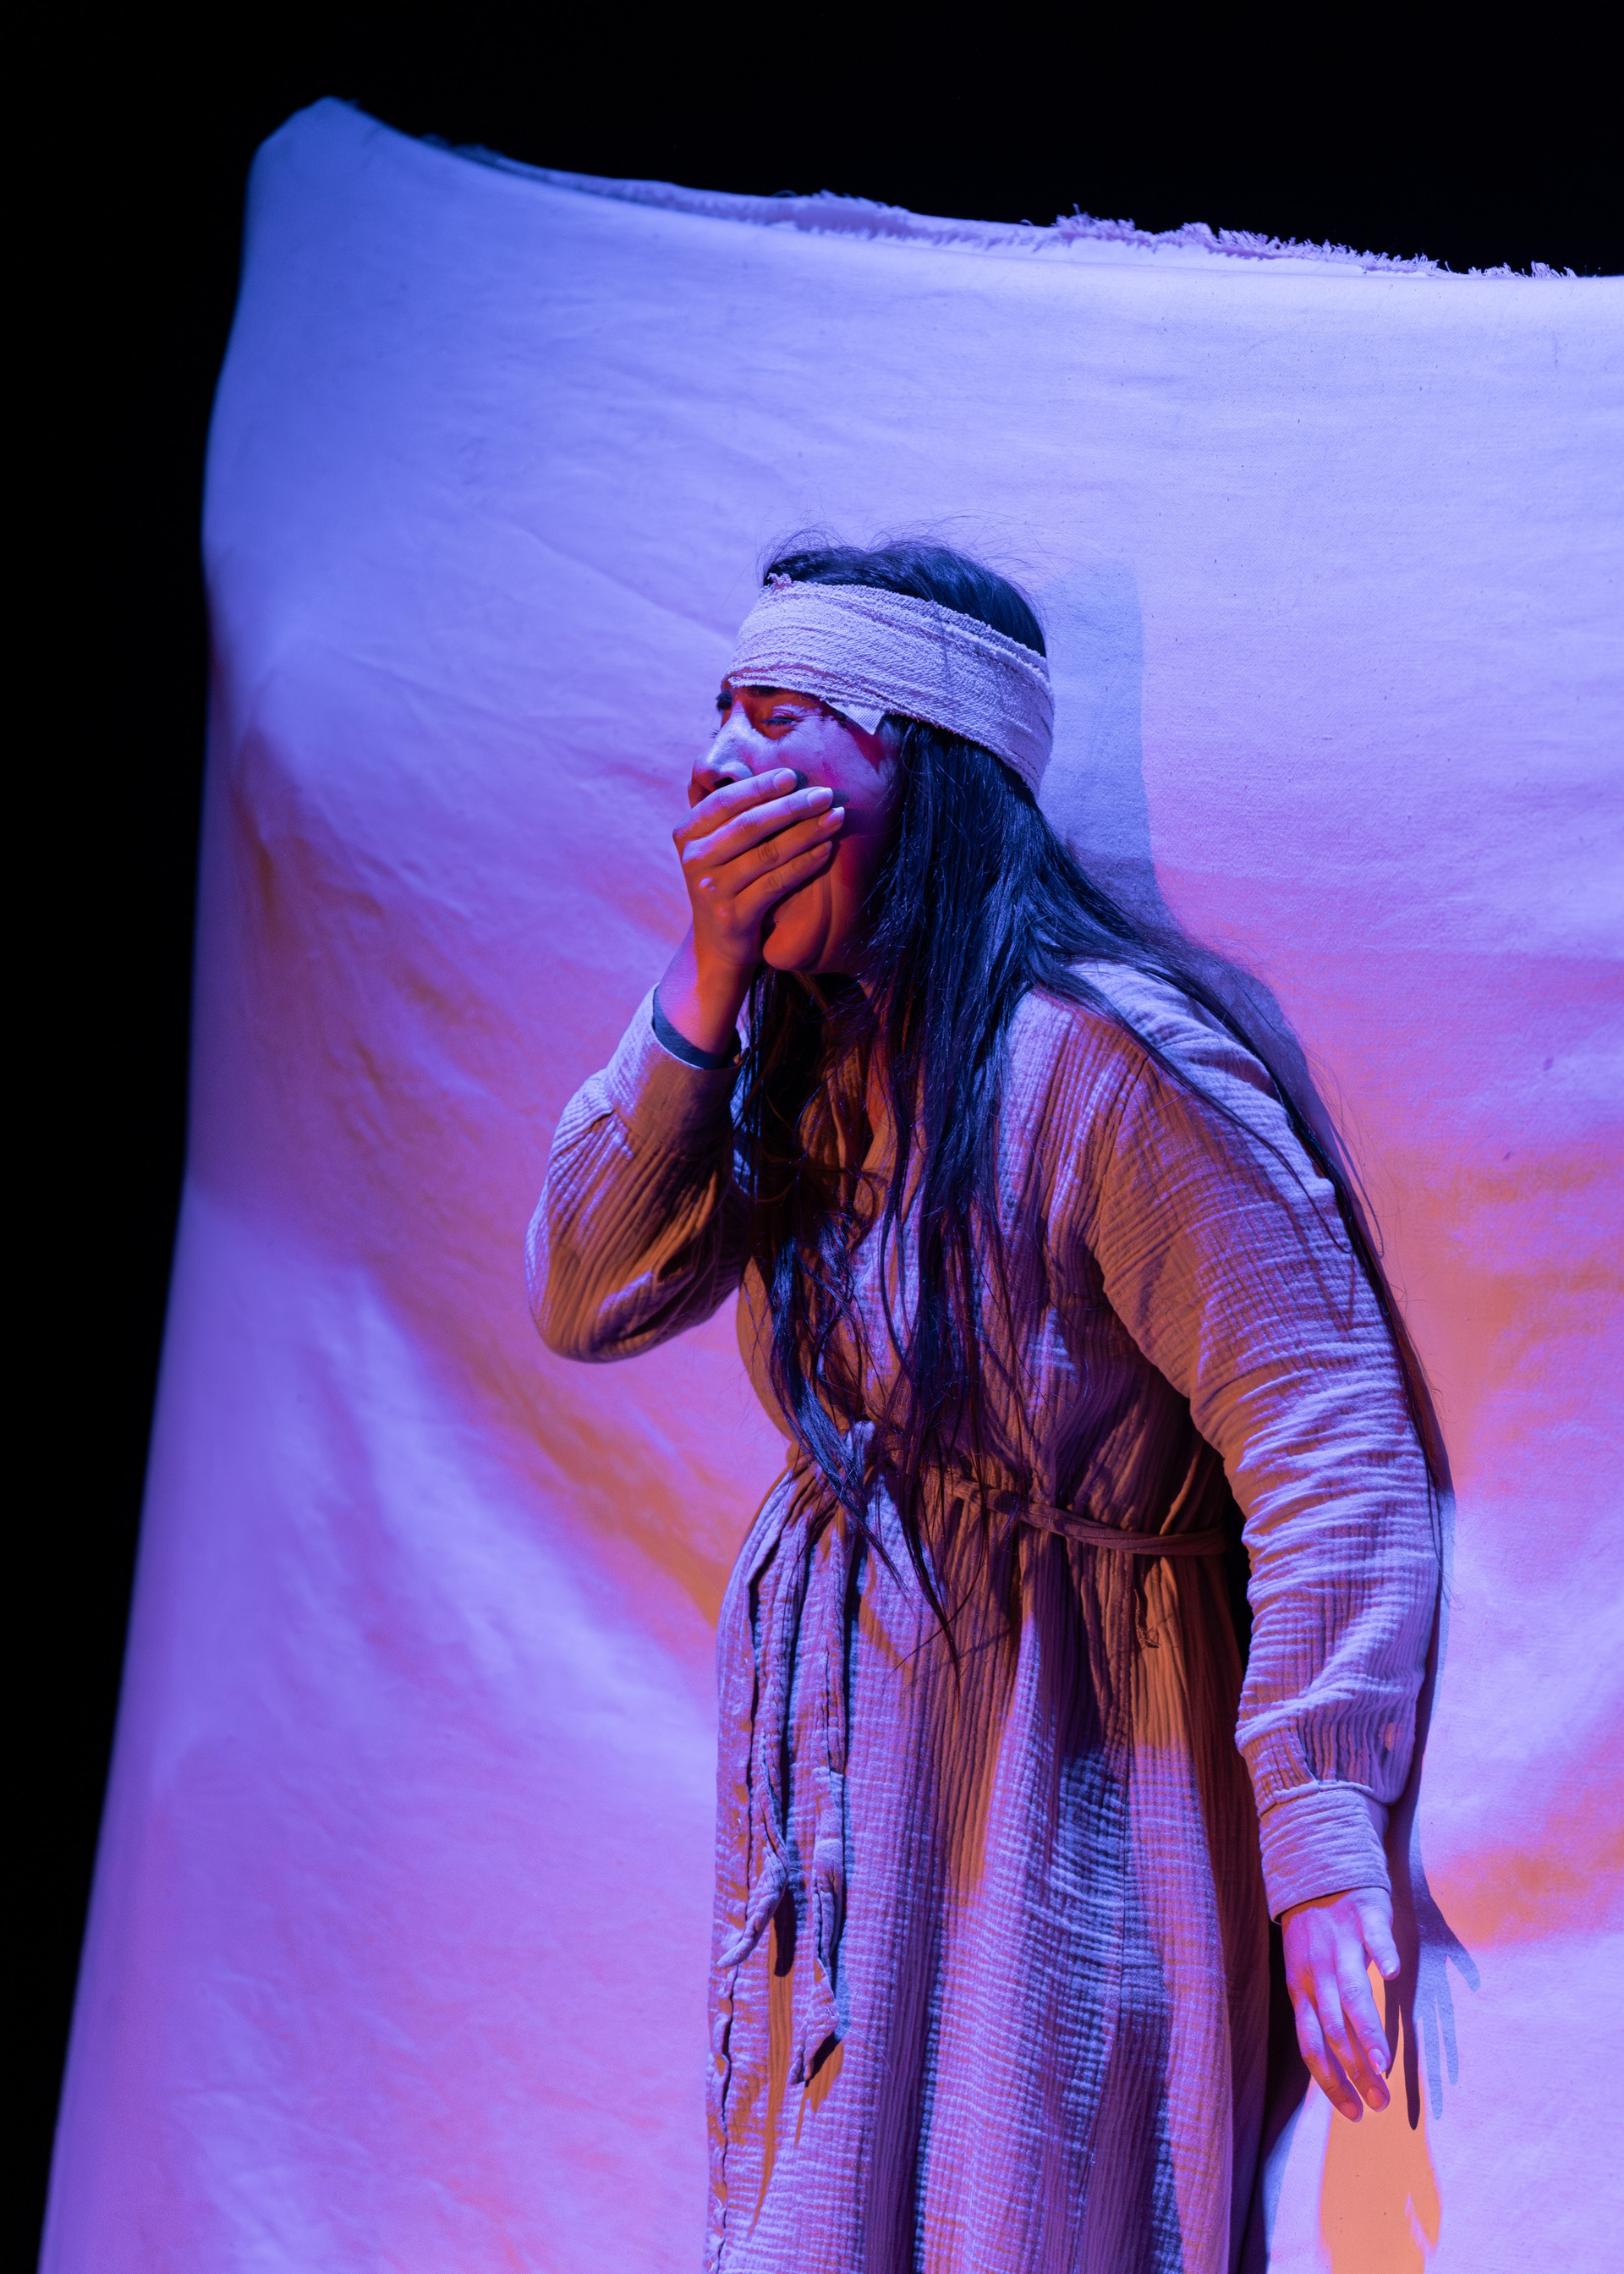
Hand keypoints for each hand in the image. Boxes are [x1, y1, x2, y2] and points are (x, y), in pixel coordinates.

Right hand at [659, 768, 843, 1053]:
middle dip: (792, 806)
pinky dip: (805, 864)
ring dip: (806, 832)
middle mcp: (693, 860)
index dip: (759, 786)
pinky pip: (777, 883)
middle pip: (749, 825)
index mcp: (686, 835)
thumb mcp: (718, 848)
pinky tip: (826, 850)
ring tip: (835, 817)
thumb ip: (733, 815)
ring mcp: (711, 890)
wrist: (718, 947)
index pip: (724, 801)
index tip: (793, 776)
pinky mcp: (733, 915)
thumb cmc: (728, 885)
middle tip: (824, 794)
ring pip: (767, 852)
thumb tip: (775, 772)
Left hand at [1281, 1885, 1397, 2120]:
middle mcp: (1316, 1972)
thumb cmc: (1316, 1938)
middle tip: (1380, 2101)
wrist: (1317, 1873)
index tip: (1355, 2113)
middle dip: (1356, 2070)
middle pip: (1334, 2029)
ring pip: (1352, 1994)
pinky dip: (1382, 1954)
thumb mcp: (1308, 1978)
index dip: (1331, 2081)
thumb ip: (1323, 2018)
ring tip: (1383, 2063)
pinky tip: (1394, 1972)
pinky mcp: (1362, 1916)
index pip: (1311, 2046)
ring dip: (1367, 2030)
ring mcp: (1338, 1945)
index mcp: (1301, 1990)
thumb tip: (1342, 2068)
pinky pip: (1373, 1938)